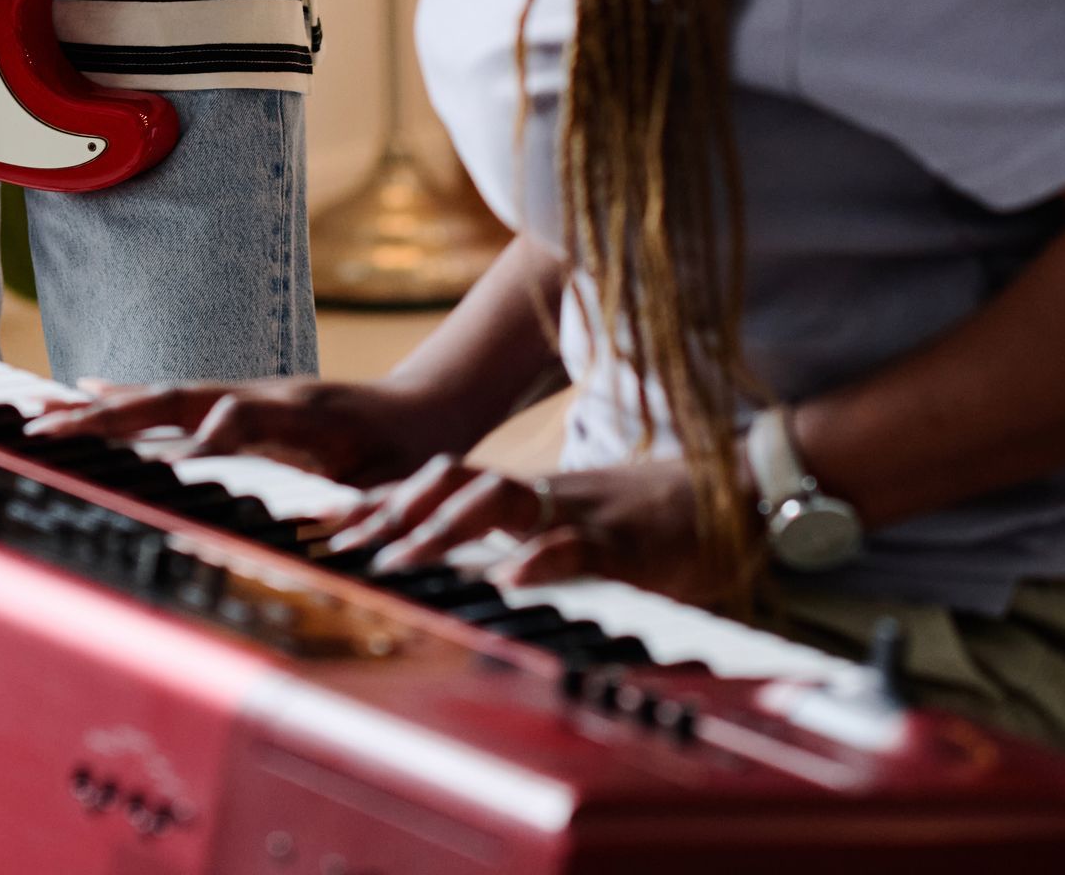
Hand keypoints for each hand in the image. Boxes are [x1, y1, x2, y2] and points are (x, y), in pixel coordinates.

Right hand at [27, 375, 452, 488]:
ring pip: (162, 397)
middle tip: (47, 429)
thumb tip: (332, 522)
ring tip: (40, 411)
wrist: (424, 414)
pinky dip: (125, 397)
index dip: (202, 435)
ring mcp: (243, 394)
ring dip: (101, 408)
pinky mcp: (236, 402)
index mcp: (300, 416)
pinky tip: (84, 392)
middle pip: (176, 399)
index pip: (236, 418)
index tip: (158, 457)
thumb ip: (359, 498)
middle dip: (112, 417)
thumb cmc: (409, 459)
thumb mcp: (393, 484)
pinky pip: (172, 399)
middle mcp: (260, 396)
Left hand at [329, 455, 751, 607]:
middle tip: (344, 546)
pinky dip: (541, 561)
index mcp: (527, 495)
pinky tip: (511, 580)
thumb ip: (526, 541)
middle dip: (393, 512)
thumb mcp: (577, 526)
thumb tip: (472, 573)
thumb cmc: (653, 519)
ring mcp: (578, 512)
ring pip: (499, 503)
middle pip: (451, 483)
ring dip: (444, 530)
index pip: (440, 488)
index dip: (385, 505)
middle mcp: (540, 495)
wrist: (732, 493)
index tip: (331, 527)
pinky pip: (576, 545)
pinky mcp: (623, 542)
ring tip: (402, 559)